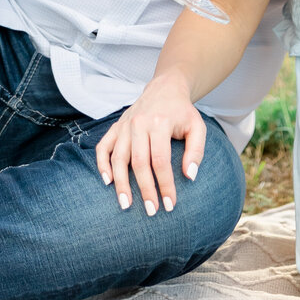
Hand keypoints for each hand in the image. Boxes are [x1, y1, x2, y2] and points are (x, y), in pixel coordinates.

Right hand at [94, 69, 205, 214]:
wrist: (165, 88)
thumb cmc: (182, 112)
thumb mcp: (197, 127)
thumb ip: (196, 151)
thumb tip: (189, 176)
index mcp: (159, 123)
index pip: (160, 160)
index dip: (165, 184)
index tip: (169, 204)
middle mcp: (139, 123)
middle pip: (139, 162)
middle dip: (144, 190)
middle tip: (151, 211)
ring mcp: (125, 125)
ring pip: (119, 158)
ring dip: (121, 183)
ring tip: (126, 205)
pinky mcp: (116, 127)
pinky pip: (104, 146)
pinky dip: (102, 164)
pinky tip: (107, 181)